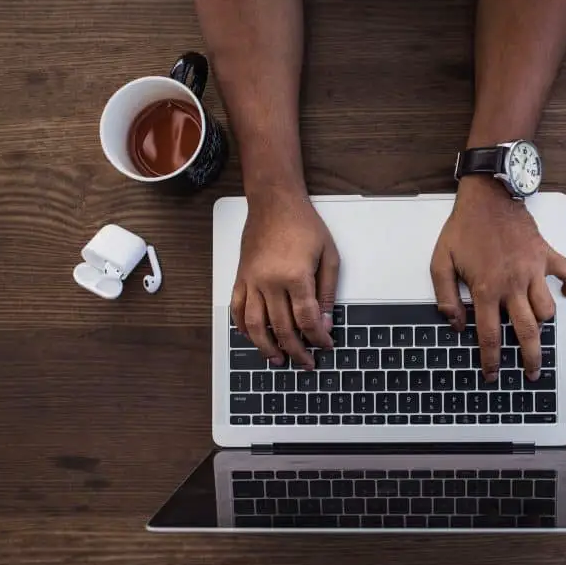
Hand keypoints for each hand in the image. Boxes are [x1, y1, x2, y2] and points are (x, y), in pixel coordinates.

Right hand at [231, 192, 338, 368]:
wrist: (274, 201)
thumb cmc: (303, 224)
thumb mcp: (328, 255)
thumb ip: (327, 292)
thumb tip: (325, 322)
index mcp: (295, 276)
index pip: (307, 319)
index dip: (318, 338)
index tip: (325, 346)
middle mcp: (270, 282)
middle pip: (282, 328)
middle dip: (296, 350)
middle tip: (305, 363)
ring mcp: (252, 280)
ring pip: (255, 325)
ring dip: (266, 347)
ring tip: (277, 360)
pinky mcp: (241, 277)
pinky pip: (237, 308)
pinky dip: (242, 327)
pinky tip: (250, 337)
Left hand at [431, 176, 565, 381]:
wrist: (487, 196)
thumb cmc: (463, 228)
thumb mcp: (440, 262)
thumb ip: (446, 296)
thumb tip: (455, 323)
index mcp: (485, 289)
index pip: (489, 335)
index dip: (491, 360)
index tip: (492, 374)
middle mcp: (512, 284)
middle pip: (527, 331)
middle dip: (530, 357)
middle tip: (531, 373)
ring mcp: (532, 270)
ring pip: (547, 309)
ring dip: (544, 324)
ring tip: (539, 332)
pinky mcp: (545, 254)